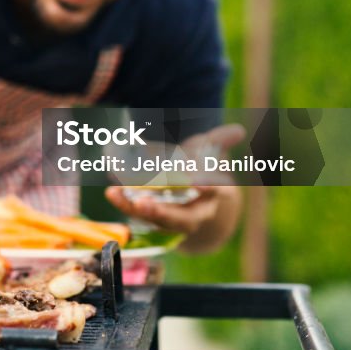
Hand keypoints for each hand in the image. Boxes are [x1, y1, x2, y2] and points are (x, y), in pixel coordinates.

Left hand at [104, 123, 245, 252]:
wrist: (194, 195)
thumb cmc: (202, 168)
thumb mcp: (211, 152)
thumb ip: (220, 141)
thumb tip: (239, 129)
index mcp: (215, 193)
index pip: (214, 191)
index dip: (207, 186)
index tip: (197, 182)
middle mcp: (195, 211)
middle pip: (182, 218)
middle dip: (163, 212)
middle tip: (144, 204)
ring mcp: (173, 218)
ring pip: (156, 220)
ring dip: (134, 209)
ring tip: (115, 194)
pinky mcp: (153, 217)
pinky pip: (139, 214)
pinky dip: (124, 203)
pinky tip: (111, 191)